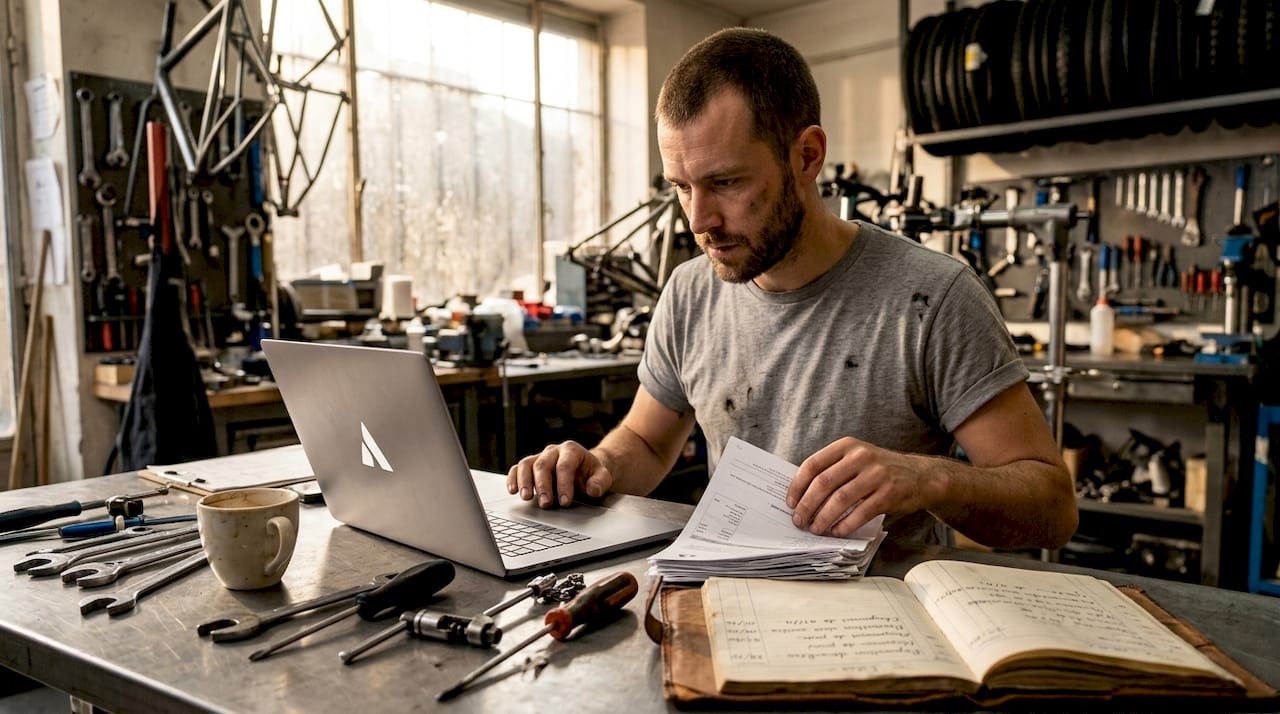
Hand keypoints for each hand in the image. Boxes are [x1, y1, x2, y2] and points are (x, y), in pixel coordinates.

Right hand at [507, 441, 613, 507]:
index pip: (565, 465)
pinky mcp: (530, 466)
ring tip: (526, 497)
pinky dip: (513, 478)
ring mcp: (540, 457)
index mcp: (571, 450)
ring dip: (525, 482)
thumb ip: (600, 482)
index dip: (564, 484)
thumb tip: (593, 489)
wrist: (583, 470)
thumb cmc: (591, 474)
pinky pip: (517, 468)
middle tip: (546, 504)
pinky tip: (513, 490)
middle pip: (543, 465)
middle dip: (543, 486)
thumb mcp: (602, 477)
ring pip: (526, 464)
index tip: (565, 502)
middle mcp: (553, 451)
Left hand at [786, 437, 934, 536]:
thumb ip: (833, 470)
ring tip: (816, 529)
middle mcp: (861, 456)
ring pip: (840, 499)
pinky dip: (845, 525)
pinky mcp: (889, 492)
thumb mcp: (856, 459)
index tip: (790, 503)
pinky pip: (861, 512)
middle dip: (807, 505)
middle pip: (824, 483)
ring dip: (824, 517)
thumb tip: (801, 496)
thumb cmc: (879, 471)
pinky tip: (837, 531)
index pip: (813, 464)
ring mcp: (876, 473)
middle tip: (799, 521)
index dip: (797, 485)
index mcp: (847, 446)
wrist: (920, 476)